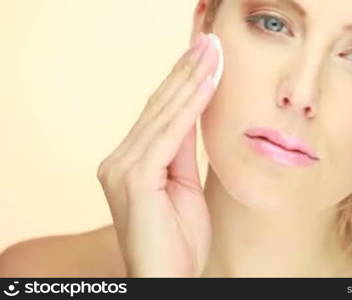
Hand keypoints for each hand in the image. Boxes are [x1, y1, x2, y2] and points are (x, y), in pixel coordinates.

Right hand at [96, 32, 218, 276]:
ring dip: (190, 79)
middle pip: (158, 106)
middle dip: (186, 71)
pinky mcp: (135, 176)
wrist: (167, 279)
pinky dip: (191, 105)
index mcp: (130, 163)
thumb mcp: (184, 189)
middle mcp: (118, 159)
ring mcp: (122, 167)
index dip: (182, 83)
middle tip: (208, 42)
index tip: (203, 57)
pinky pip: (169, 132)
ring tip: (211, 51)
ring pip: (163, 113)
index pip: (159, 114)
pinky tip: (207, 82)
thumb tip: (192, 119)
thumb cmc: (177, 242)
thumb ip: (182, 154)